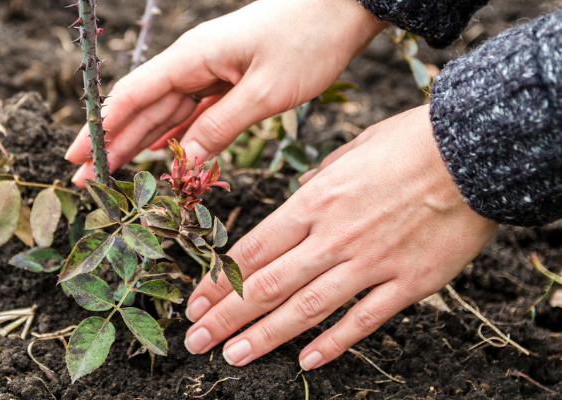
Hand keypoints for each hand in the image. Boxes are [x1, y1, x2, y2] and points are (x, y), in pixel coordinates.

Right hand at [67, 0, 386, 186]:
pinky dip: (171, 135)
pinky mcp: (227, 79)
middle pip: (141, 108)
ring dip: (135, 144)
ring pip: (163, 113)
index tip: (76, 157)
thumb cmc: (309, 38)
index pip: (133, 96)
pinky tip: (155, 154)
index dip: (101, 128)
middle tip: (83, 181)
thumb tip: (181, 162)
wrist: (344, 5)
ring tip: (109, 175)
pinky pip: (190, 112)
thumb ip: (220, 127)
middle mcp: (192, 62)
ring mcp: (209, 70)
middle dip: (110, 144)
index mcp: (192, 57)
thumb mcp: (266, 90)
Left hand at [182, 105, 498, 368]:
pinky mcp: (409, 282)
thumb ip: (317, 183)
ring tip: (231, 356)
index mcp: (314, 201)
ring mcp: (371, 262)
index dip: (218, 281)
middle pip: (267, 285)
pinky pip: (364, 320)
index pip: (252, 249)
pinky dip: (333, 342)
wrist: (477, 150)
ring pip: (306, 309)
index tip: (194, 303)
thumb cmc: (412, 142)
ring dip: (264, 337)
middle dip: (225, 317)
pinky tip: (306, 361)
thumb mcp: (349, 151)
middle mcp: (333, 236)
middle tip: (194, 342)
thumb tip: (298, 198)